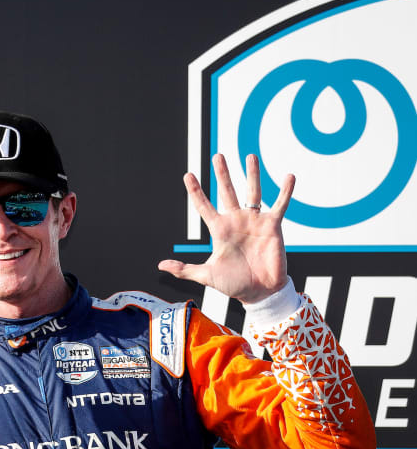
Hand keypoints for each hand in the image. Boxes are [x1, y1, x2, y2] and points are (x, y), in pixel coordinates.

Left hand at [158, 154, 294, 303]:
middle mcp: (236, 221)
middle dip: (222, 175)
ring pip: (252, 192)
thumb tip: (160, 266)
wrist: (260, 293)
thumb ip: (185, 269)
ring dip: (252, 174)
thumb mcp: (206, 275)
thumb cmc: (234, 283)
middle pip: (227, 192)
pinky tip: (289, 176)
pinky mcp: (273, 226)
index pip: (204, 206)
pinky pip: (280, 205)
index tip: (187, 175)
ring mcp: (254, 221)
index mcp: (219, 230)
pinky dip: (286, 191)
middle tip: (217, 156)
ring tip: (250, 155)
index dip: (195, 191)